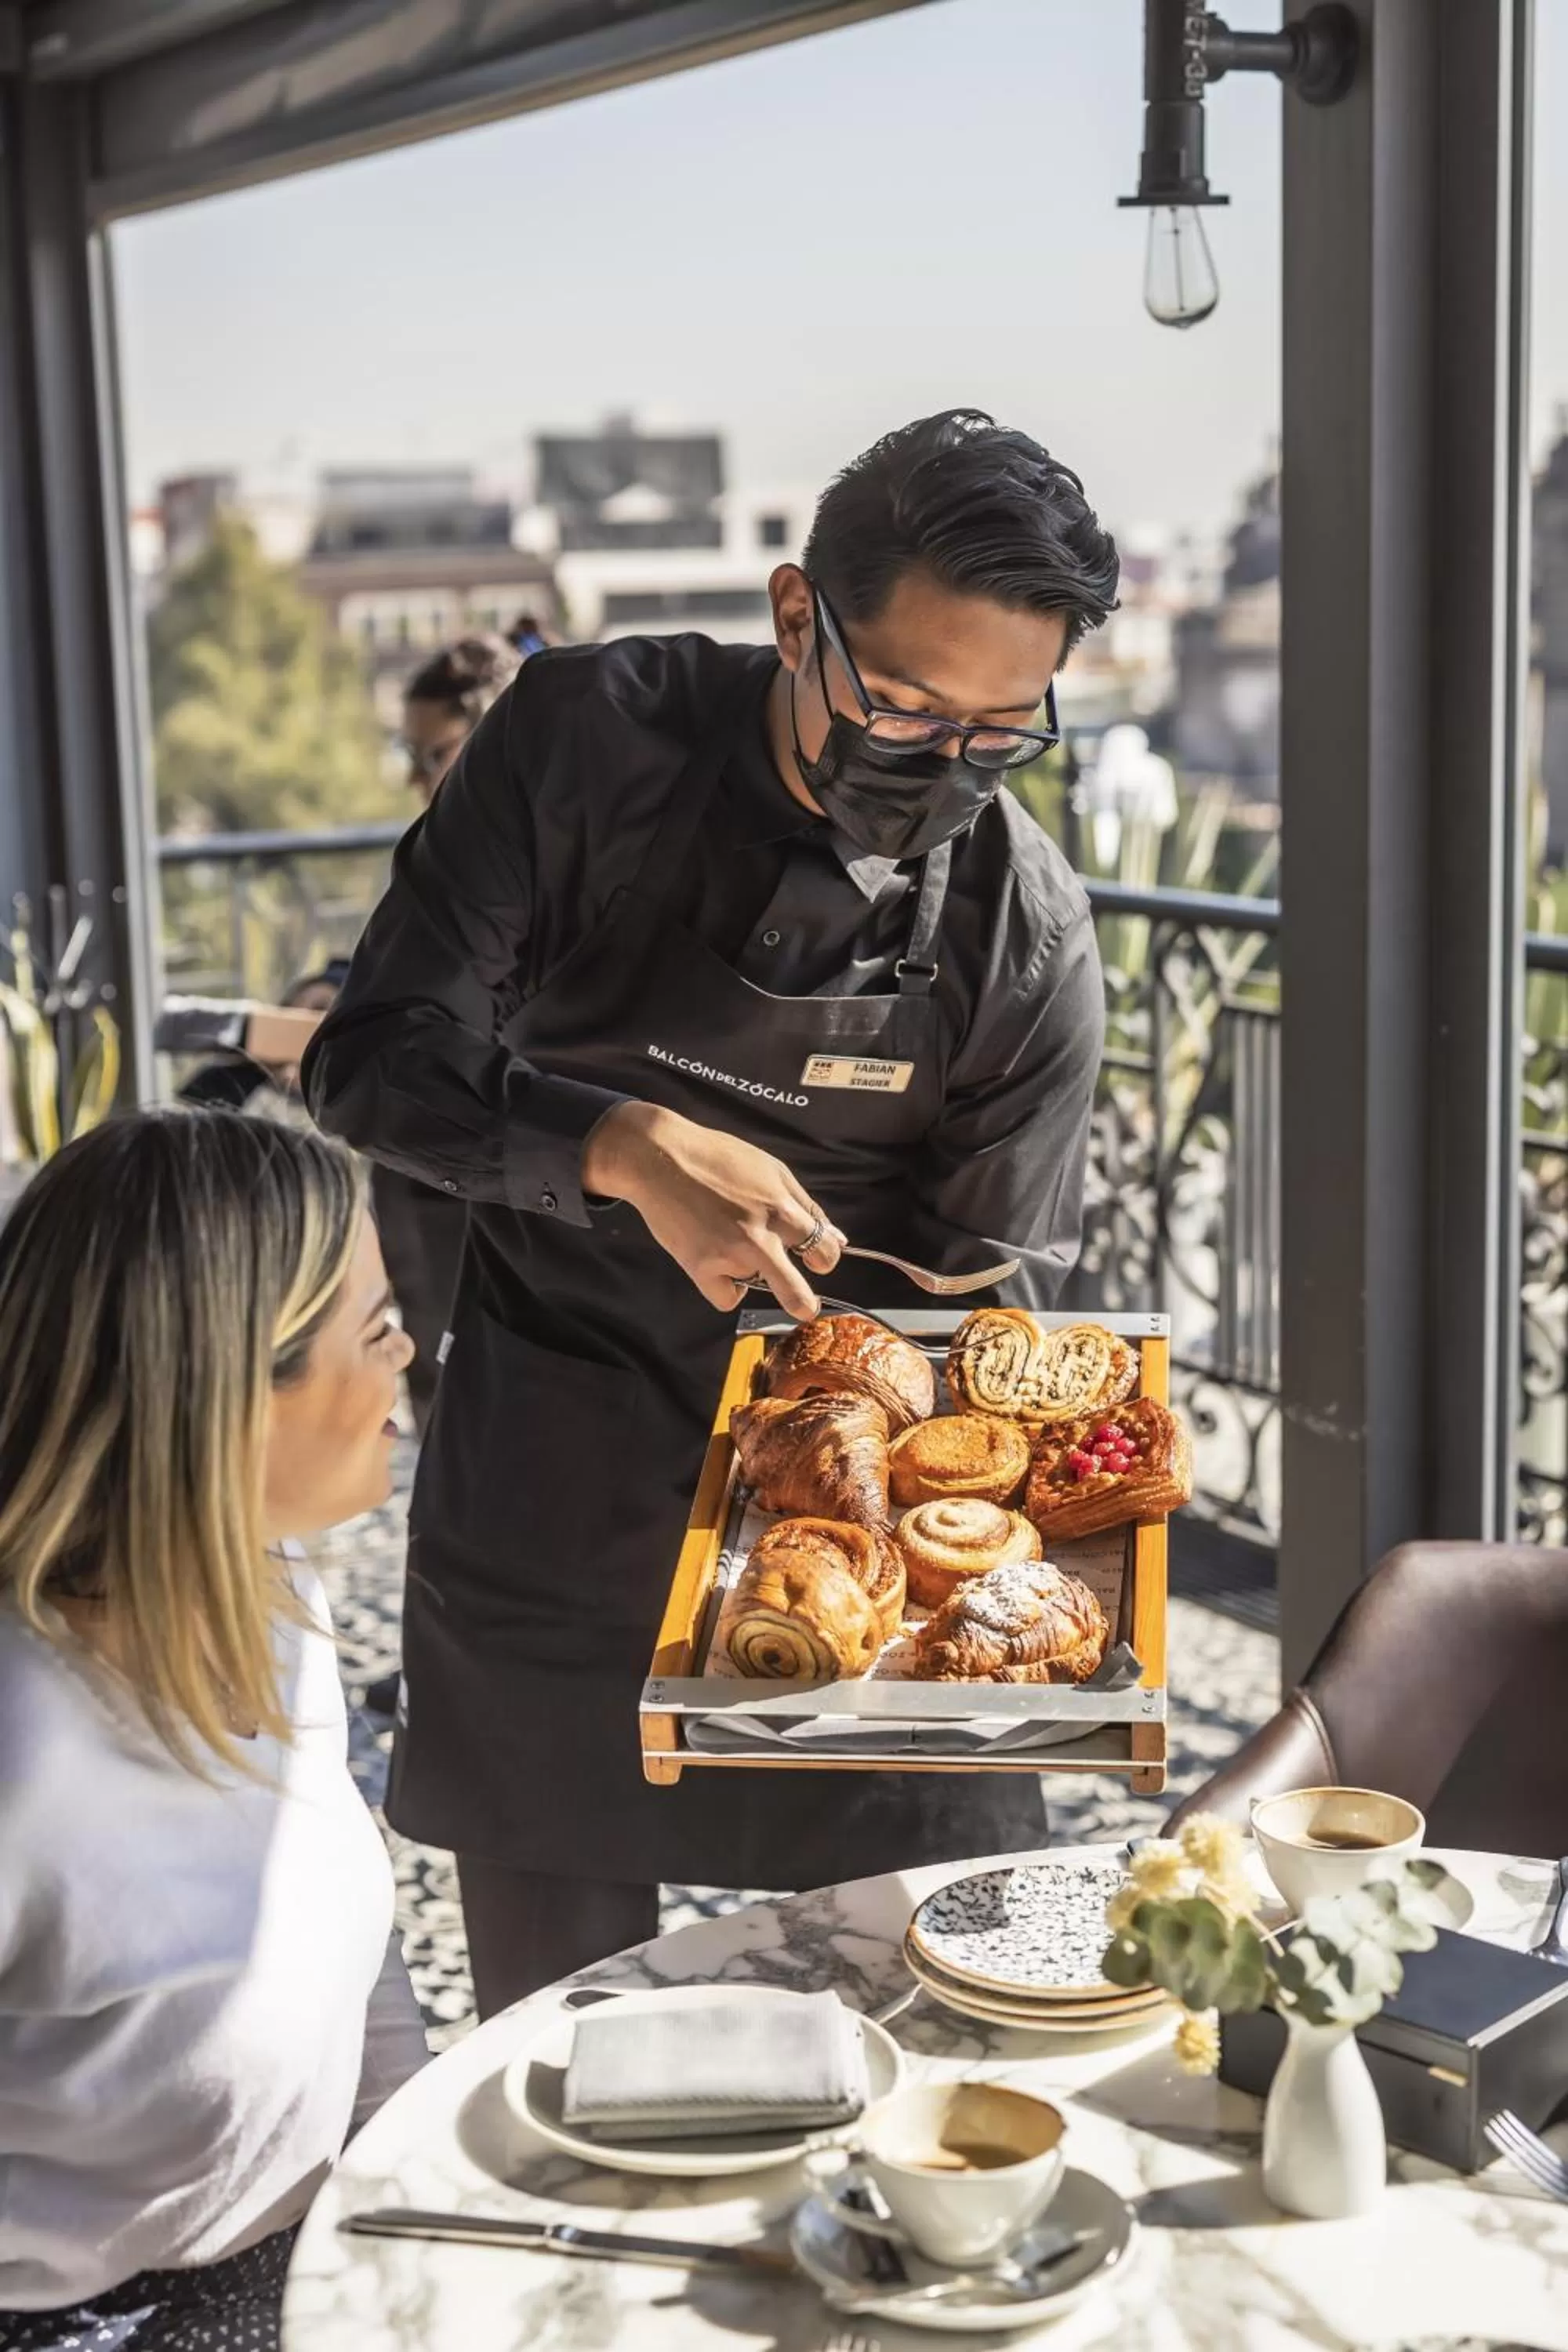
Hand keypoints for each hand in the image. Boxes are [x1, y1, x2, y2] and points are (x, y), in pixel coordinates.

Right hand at [581, 1101, 842, 1319]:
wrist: (660, 1158)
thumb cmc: (718, 1158)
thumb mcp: (773, 1170)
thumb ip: (807, 1207)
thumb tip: (839, 1240)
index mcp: (781, 1209)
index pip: (822, 1250)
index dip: (824, 1258)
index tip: (818, 1261)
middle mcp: (758, 1236)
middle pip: (794, 1290)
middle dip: (804, 1304)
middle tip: (805, 1307)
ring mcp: (727, 1255)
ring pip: (753, 1281)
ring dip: (747, 1265)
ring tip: (724, 1233)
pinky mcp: (699, 1267)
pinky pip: (725, 1297)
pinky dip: (724, 1286)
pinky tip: (716, 1262)